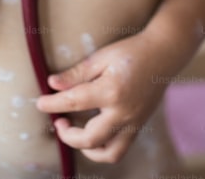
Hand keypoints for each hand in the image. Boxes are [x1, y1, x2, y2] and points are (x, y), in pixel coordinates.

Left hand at [34, 31, 178, 162]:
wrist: (164, 54)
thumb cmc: (131, 51)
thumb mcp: (102, 57)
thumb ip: (76, 73)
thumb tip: (52, 84)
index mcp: (111, 91)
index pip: (74, 103)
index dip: (52, 104)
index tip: (39, 103)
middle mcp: (123, 113)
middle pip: (89, 139)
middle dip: (67, 135)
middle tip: (58, 121)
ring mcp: (133, 123)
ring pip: (108, 153)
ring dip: (86, 149)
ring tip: (74, 132)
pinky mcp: (139, 126)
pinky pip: (119, 148)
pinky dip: (102, 148)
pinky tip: (92, 132)